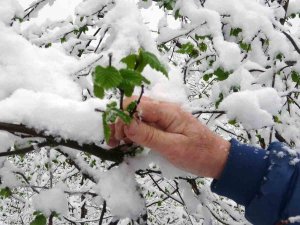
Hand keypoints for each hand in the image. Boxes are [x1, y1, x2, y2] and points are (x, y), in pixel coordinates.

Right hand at [109, 97, 229, 178]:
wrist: (218, 158)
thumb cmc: (198, 154)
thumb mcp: (173, 147)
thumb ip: (149, 135)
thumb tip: (125, 124)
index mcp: (166, 111)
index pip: (135, 104)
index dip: (122, 118)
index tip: (117, 137)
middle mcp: (163, 109)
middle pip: (133, 107)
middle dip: (120, 122)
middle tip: (114, 142)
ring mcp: (164, 117)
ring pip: (137, 115)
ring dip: (125, 127)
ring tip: (118, 144)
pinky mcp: (164, 126)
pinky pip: (144, 124)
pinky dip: (133, 132)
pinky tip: (129, 143)